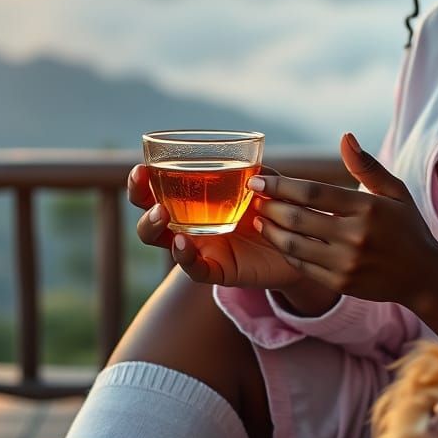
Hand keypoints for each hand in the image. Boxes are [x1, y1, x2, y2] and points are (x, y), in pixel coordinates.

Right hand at [127, 162, 312, 290]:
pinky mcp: (216, 269)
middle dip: (138, 197)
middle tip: (142, 182)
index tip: (141, 168)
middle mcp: (190, 224)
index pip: (158, 188)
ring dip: (152, 226)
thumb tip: (253, 171)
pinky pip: (194, 269)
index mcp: (195, 200)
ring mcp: (200, 247)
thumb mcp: (267, 188)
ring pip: (161, 240)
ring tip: (161, 213)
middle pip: (148, 213)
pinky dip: (184, 257)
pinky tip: (182, 243)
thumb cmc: (274, 211)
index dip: (142, 180)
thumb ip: (259, 176)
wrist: (298, 246)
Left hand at [246, 132, 437, 306]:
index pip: (313, 192)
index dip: (280, 185)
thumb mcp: (395, 191)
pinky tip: (278, 239)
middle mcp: (355, 236)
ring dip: (271, 230)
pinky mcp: (340, 283)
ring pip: (294, 245)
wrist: (424, 276)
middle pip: (298, 218)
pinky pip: (302, 266)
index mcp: (367, 208)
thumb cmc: (407, 227)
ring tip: (260, 219)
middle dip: (269, 206)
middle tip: (254, 197)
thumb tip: (345, 137)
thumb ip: (367, 165)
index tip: (258, 179)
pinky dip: (285, 251)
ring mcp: (346, 263)